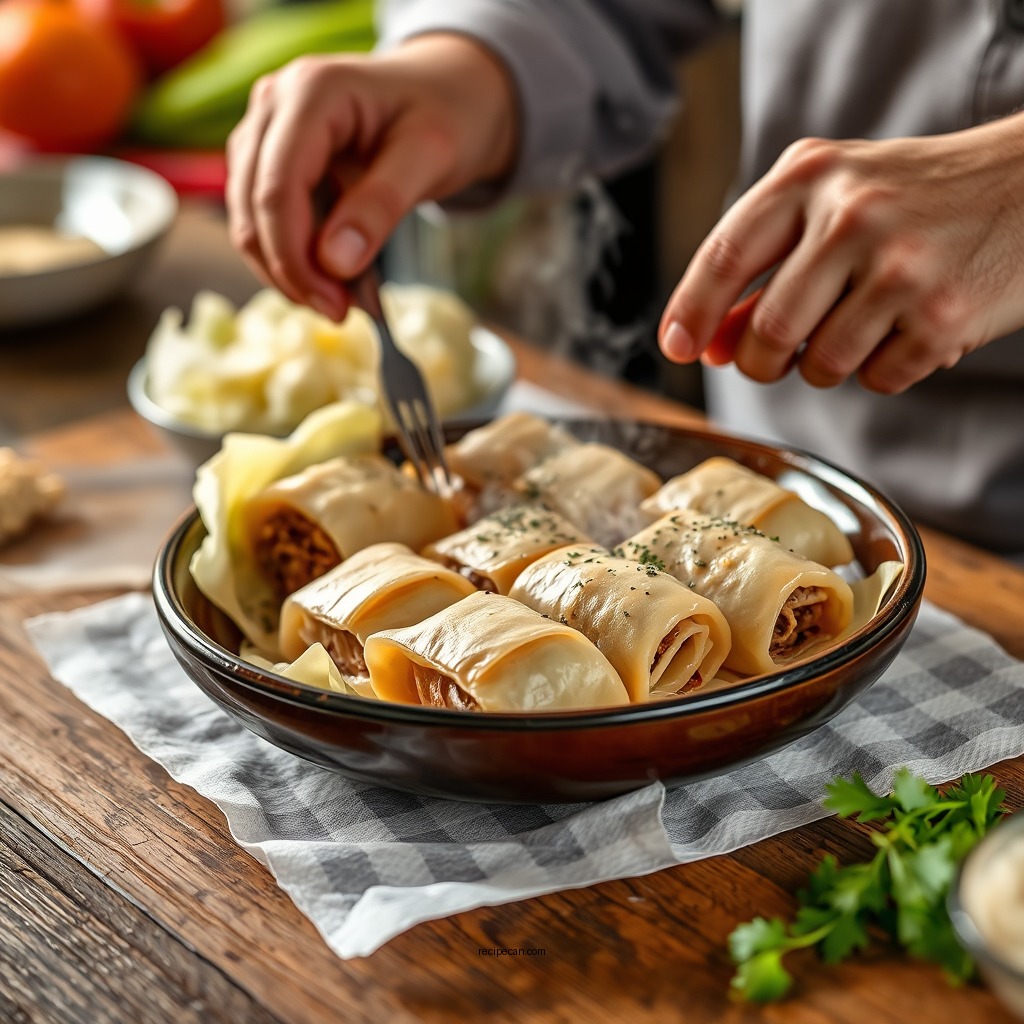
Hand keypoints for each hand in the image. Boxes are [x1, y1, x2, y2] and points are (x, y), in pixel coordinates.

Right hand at [226, 34, 516, 319]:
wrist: (448, 92)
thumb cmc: (447, 114)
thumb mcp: (430, 158)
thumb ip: (381, 206)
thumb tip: (334, 265)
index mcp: (311, 92)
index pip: (278, 189)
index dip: (296, 258)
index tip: (334, 307)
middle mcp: (273, 102)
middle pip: (255, 207)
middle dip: (292, 271)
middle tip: (340, 313)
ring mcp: (264, 128)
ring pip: (249, 217)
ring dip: (289, 269)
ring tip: (344, 299)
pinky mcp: (269, 156)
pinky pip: (264, 218)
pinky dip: (295, 256)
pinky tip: (336, 277)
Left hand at [658, 112, 1023, 392]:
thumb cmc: (916, 200)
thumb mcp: (831, 207)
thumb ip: (764, 269)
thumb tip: (708, 343)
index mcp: (811, 177)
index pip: (724, 256)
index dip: (690, 312)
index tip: (677, 349)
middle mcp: (852, 215)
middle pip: (766, 332)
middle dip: (761, 362)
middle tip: (777, 355)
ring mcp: (900, 266)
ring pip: (818, 366)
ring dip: (827, 366)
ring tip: (863, 323)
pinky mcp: (944, 315)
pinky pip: (877, 380)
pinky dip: (883, 370)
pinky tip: (907, 327)